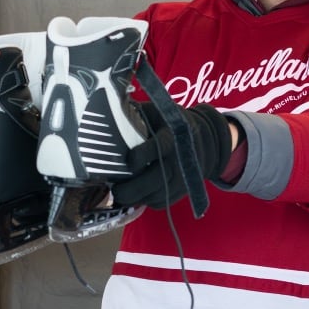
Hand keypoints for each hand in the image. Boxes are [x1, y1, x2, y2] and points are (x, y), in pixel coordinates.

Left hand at [112, 103, 233, 209]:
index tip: (126, 160)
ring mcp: (183, 178)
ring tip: (118, 195)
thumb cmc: (172, 123)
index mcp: (173, 136)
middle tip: (114, 189)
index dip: (141, 156)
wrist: (204, 140)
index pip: (158, 147)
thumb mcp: (158, 112)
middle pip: (156, 179)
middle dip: (131, 189)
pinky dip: (145, 202)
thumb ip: (135, 112)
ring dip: (135, 199)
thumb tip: (104, 106)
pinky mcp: (182, 191)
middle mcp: (180, 159)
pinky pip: (161, 202)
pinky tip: (134, 197)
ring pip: (157, 195)